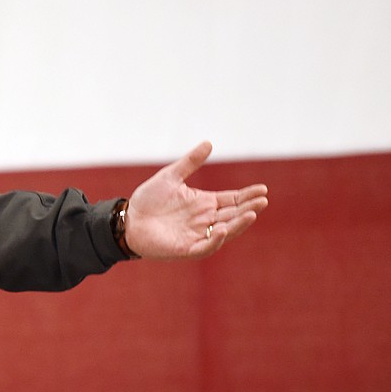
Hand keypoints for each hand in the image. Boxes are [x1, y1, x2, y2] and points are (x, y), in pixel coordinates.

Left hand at [123, 141, 268, 259]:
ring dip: (238, 224)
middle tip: (262, 201)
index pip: (233, 200)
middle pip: (233, 215)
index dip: (248, 196)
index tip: (263, 189)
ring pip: (225, 231)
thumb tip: (209, 142)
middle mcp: (204, 220)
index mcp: (204, 204)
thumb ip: (190, 162)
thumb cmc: (148, 200)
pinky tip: (222, 230)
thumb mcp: (170, 176)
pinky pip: (205, 247)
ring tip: (251, 214)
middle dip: (249, 209)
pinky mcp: (185, 249)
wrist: (127, 220)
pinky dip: (215, 240)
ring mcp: (196, 235)